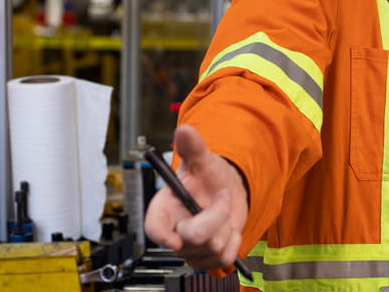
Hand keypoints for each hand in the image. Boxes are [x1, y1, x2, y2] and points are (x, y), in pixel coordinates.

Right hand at [144, 124, 249, 270]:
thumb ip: (193, 147)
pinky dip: (234, 241)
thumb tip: (185, 130)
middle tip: (222, 197)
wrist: (226, 190)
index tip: (175, 240)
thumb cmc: (206, 177)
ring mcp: (190, 249)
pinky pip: (224, 258)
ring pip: (213, 247)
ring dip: (227, 226)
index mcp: (164, 208)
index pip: (154, 228)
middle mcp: (174, 231)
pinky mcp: (206, 258)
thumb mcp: (202, 160)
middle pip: (193, 238)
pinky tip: (229, 228)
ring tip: (223, 211)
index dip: (162, 237)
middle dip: (217, 216)